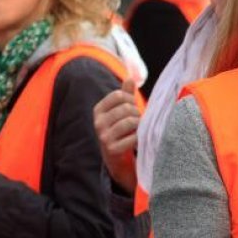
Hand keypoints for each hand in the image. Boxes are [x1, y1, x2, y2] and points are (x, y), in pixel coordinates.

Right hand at [93, 78, 139, 192]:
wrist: (117, 159)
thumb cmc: (122, 131)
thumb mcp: (121, 112)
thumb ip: (126, 95)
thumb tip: (130, 78)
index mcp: (98, 110)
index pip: (119, 95)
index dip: (131, 99)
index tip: (133, 107)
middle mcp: (98, 123)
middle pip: (126, 108)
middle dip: (137, 113)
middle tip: (138, 121)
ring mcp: (103, 137)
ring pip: (130, 121)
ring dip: (140, 125)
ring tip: (139, 129)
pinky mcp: (112, 150)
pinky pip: (133, 138)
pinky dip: (140, 138)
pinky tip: (138, 140)